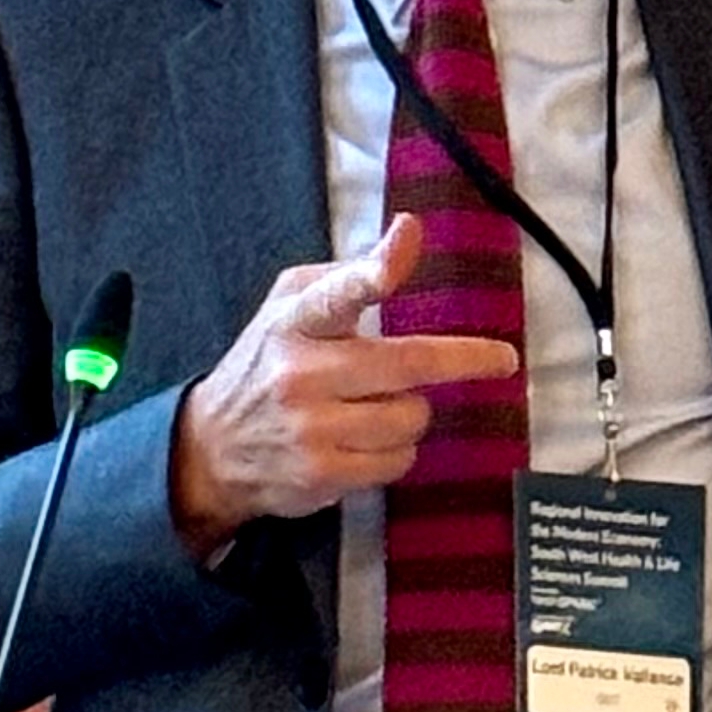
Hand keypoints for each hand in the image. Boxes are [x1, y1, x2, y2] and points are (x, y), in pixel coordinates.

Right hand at [170, 213, 518, 557]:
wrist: (210, 448)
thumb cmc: (266, 360)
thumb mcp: (290, 303)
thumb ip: (346, 276)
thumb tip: (406, 235)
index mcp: (295, 319)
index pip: (337, 290)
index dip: (377, 267)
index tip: (407, 235)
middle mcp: (301, 372)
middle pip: (405, 363)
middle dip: (465, 360)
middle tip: (501, 359)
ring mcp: (310, 429)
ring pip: (410, 416)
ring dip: (413, 409)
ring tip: (382, 403)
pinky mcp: (321, 476)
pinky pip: (398, 460)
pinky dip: (398, 448)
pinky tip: (369, 438)